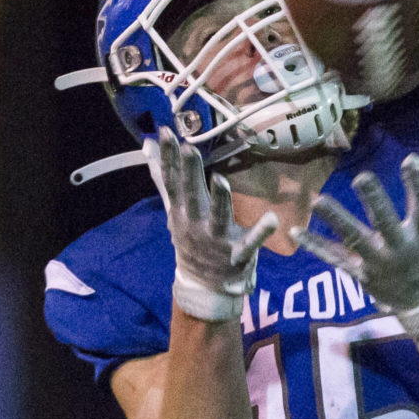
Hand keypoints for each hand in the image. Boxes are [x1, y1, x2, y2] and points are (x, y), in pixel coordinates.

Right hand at [160, 127, 277, 320]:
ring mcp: (216, 239)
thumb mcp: (174, 209)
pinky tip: (272, 218)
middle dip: (190, 173)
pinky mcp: (238, 253)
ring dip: (219, 200)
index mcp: (181, 211)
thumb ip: (163, 178)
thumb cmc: (192, 239)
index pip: (172, 181)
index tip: (166, 133)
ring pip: (217, 217)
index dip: (169, 157)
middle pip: (192, 195)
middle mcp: (196, 223)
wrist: (203, 285)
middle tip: (189, 147)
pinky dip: (261, 232)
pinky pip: (251, 242)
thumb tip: (146, 146)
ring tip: (220, 179)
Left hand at [291, 153, 418, 363]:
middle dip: (375, 201)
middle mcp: (401, 247)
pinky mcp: (362, 274)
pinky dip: (315, 247)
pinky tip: (295, 232)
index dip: (418, 183)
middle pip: (386, 222)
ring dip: (336, 221)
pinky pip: (335, 260)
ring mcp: (379, 262)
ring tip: (318, 201)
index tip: (411, 159)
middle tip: (362, 177)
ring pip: (355, 239)